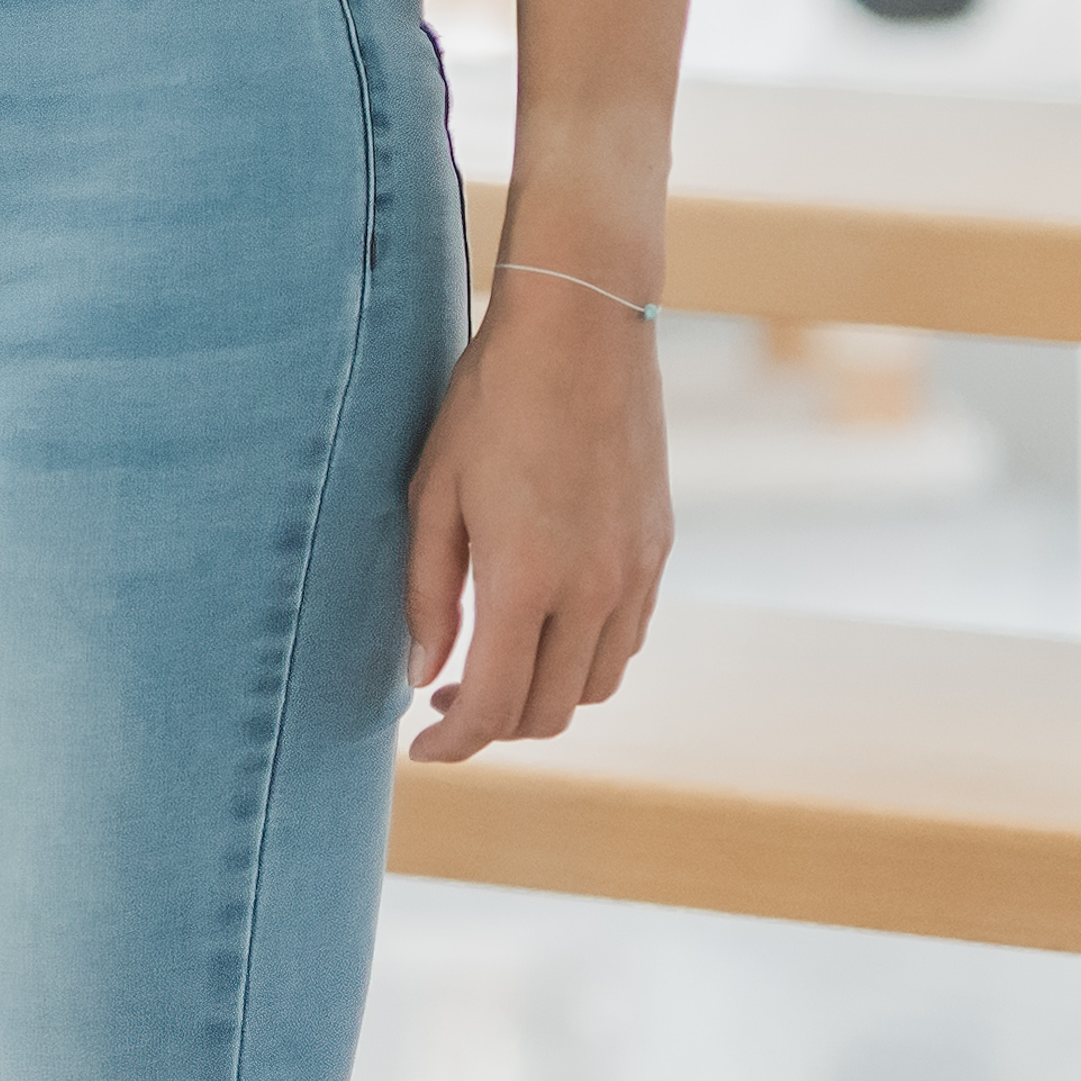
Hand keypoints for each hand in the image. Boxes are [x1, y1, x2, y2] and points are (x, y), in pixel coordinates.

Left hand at [400, 268, 671, 759]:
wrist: (583, 330)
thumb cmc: (491, 402)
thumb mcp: (434, 490)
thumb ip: (428, 591)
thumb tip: (425, 676)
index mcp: (527, 578)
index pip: (497, 706)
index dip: (455, 745)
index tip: (421, 750)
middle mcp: (594, 589)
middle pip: (550, 711)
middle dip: (495, 728)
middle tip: (446, 704)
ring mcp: (635, 572)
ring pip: (596, 685)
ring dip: (544, 697)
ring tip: (494, 666)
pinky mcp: (659, 549)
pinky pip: (627, 639)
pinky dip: (584, 657)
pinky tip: (545, 624)